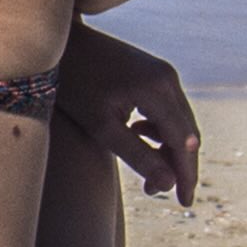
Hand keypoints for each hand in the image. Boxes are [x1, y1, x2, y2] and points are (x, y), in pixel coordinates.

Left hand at [55, 21, 196, 205]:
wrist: (60, 44)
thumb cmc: (74, 85)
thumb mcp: (102, 126)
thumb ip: (137, 155)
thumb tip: (169, 184)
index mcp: (157, 90)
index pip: (184, 142)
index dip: (185, 175)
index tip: (184, 202)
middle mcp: (167, 78)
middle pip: (186, 132)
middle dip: (176, 165)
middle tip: (157, 192)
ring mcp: (162, 72)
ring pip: (179, 121)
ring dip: (167, 148)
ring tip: (144, 169)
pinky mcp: (154, 72)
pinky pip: (168, 108)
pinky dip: (159, 129)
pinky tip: (137, 134)